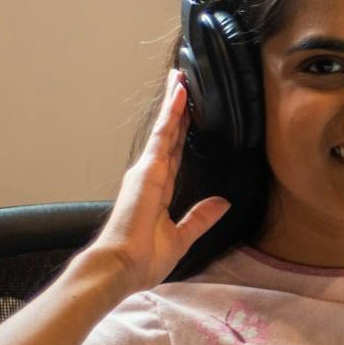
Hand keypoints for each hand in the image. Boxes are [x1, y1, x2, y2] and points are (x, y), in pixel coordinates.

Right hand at [84, 69, 230, 293]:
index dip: (180, 132)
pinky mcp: (148, 170)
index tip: (188, 112)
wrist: (121, 267)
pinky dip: (172, 114)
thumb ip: (201, 217)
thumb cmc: (143, 259)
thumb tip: (223, 203)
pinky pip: (163, 135)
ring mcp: (147, 171)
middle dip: (176, 110)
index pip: (174, 154)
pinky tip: (180, 94)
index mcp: (158, 191)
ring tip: (181, 77)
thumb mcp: (182, 237)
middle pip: (168, 135)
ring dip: (174, 103)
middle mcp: (150, 176)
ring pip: (165, 129)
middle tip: (182, 82)